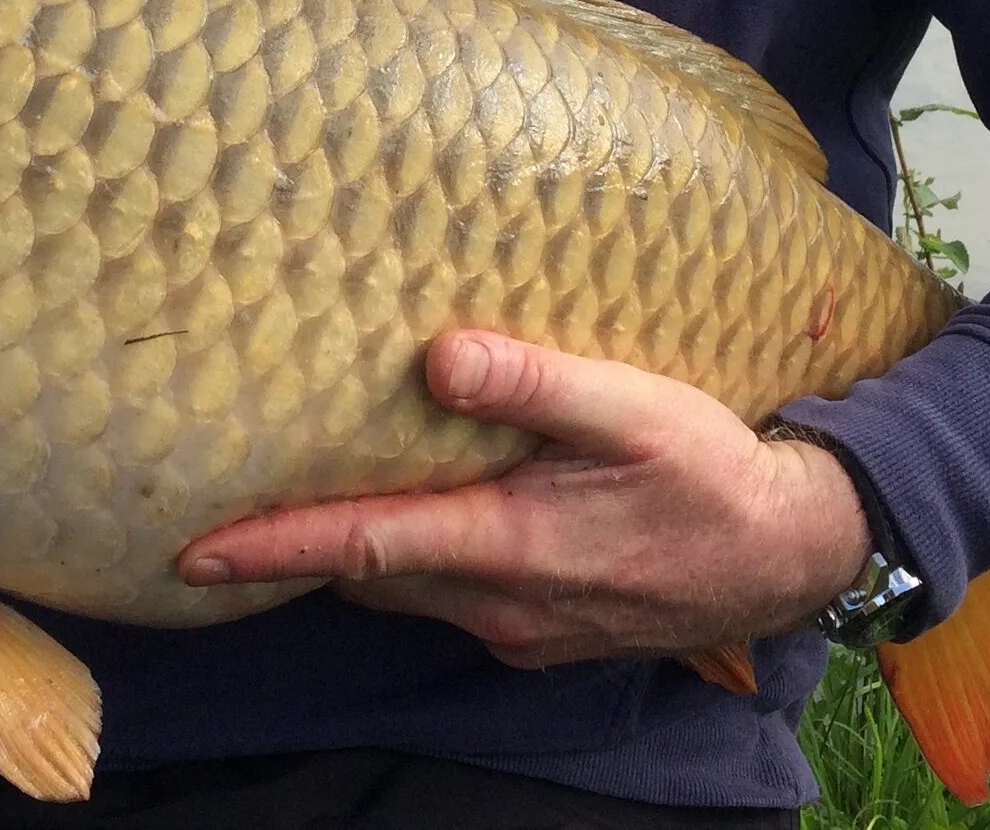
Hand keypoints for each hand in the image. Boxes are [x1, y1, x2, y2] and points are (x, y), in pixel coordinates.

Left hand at [177, 330, 871, 669]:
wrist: (795, 555)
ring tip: (297, 503)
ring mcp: (522, 629)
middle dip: (295, 550)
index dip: (274, 547)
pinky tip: (410, 518)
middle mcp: (500, 604)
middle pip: (367, 578)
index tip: (194, 552)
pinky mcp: (544, 632)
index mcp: (510, 546)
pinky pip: (449, 600)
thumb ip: (536, 383)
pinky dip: (410, 565)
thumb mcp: (635, 410)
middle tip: (223, 507)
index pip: (363, 548)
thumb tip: (437, 358)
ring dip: (354, 557)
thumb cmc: (715, 473)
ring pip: (406, 593)